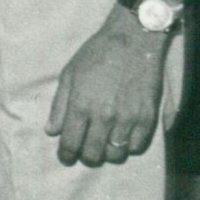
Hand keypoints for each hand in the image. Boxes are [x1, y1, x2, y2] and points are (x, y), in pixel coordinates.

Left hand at [45, 12, 168, 165]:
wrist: (132, 42)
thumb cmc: (96, 55)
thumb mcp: (69, 75)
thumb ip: (59, 106)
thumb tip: (51, 131)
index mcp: (81, 106)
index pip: (71, 144)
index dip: (66, 155)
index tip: (66, 157)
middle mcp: (104, 117)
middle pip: (93, 154)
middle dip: (86, 157)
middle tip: (85, 152)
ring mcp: (128, 118)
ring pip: (116, 155)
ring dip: (108, 154)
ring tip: (104, 145)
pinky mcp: (148, 117)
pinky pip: (137, 146)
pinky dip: (128, 147)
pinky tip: (123, 138)